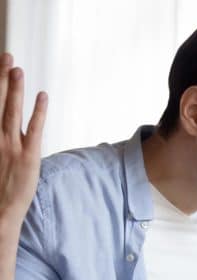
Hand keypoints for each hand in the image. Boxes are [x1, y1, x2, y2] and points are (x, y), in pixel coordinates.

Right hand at [0, 53, 47, 223]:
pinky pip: (34, 128)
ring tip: (17, 68)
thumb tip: (4, 123)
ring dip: (14, 88)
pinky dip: (39, 111)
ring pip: (11, 110)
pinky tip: (42, 96)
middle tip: (6, 56)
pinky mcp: (28, 155)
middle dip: (0, 78)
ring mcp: (9, 146)